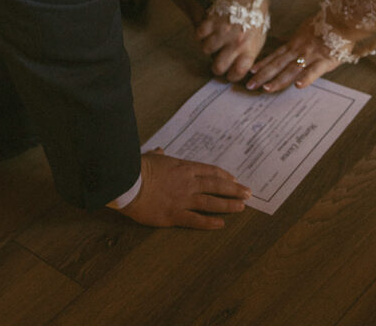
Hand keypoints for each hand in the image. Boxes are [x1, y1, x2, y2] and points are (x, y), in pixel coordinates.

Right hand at [112, 149, 250, 228]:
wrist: (127, 182)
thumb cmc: (137, 167)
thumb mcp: (150, 157)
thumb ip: (158, 154)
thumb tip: (159, 150)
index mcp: (183, 167)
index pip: (210, 171)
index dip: (224, 176)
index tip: (235, 180)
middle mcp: (188, 182)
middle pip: (216, 185)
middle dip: (234, 189)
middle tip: (248, 193)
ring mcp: (182, 199)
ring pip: (211, 202)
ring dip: (228, 205)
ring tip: (242, 207)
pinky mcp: (174, 215)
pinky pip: (195, 220)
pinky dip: (209, 222)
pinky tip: (221, 224)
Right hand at [196, 10, 266, 81]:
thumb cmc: (255, 16)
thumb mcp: (259, 38)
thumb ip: (249, 53)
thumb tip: (240, 68)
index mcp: (249, 48)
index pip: (236, 73)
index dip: (232, 75)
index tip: (230, 72)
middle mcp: (235, 43)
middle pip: (218, 67)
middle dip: (217, 66)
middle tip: (219, 59)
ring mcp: (222, 32)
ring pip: (206, 50)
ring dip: (209, 46)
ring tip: (216, 39)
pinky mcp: (211, 21)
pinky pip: (199, 35)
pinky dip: (201, 33)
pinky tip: (209, 29)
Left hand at [246, 18, 340, 91]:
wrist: (342, 20)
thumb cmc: (326, 24)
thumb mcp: (306, 29)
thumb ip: (297, 40)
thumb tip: (288, 45)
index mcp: (294, 43)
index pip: (275, 55)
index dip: (262, 64)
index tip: (251, 72)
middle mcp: (298, 50)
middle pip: (277, 64)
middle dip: (263, 75)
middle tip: (250, 86)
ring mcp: (310, 56)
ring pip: (291, 70)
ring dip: (278, 80)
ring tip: (267, 88)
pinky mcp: (324, 61)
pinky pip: (313, 71)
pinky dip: (306, 79)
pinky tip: (298, 86)